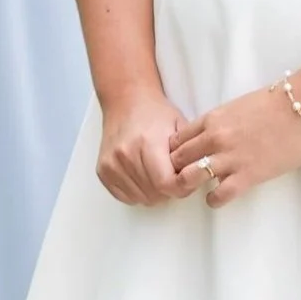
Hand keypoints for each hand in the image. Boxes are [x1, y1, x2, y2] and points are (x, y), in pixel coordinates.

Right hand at [97, 90, 190, 204]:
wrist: (126, 101)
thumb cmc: (156, 113)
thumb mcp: (180, 127)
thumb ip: (189, 154)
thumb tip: (198, 177)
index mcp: (147, 143)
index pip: (166, 183)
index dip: (181, 187)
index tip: (187, 180)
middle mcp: (126, 155)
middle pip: (154, 194)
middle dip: (169, 191)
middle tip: (175, 177)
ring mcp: (111, 164)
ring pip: (141, 198)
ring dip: (154, 194)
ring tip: (159, 175)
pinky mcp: (103, 171)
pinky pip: (125, 197)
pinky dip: (138, 193)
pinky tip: (144, 178)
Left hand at [170, 83, 300, 208]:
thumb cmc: (279, 102)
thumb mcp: (239, 106)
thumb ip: (223, 121)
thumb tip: (216, 133)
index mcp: (213, 118)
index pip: (177, 138)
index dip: (174, 151)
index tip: (179, 160)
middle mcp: (215, 138)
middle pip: (178, 159)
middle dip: (175, 170)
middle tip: (181, 178)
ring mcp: (230, 157)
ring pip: (190, 177)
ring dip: (190, 185)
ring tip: (197, 189)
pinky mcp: (248, 175)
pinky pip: (219, 195)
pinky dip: (213, 200)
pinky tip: (216, 198)